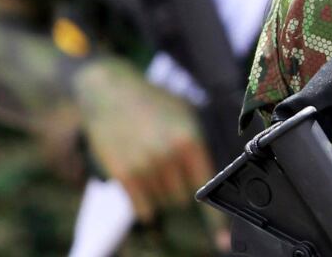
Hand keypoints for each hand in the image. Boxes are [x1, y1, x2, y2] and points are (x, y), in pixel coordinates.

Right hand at [73, 58, 212, 222]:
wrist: (110, 92)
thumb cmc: (152, 103)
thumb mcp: (185, 114)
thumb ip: (199, 144)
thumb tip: (212, 177)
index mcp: (189, 139)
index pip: (206, 186)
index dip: (214, 216)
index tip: (221, 239)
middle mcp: (169, 155)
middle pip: (183, 198)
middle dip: (181, 192)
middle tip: (172, 174)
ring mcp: (145, 166)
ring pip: (162, 202)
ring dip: (161, 194)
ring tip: (153, 167)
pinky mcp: (123, 174)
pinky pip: (142, 207)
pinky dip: (146, 206)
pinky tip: (145, 192)